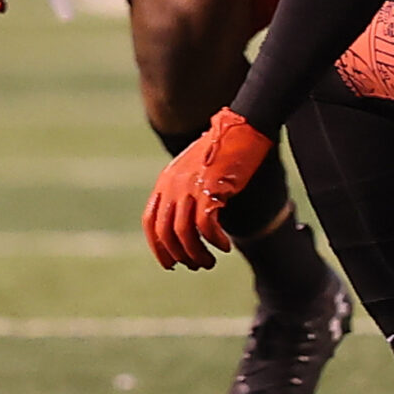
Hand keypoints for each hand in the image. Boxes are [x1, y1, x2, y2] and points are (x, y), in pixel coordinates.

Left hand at [143, 108, 275, 270]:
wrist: (243, 127)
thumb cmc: (223, 148)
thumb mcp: (195, 169)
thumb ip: (185, 190)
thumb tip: (188, 223)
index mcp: (166, 181)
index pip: (150, 221)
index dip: (158, 247)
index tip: (170, 264)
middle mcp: (173, 185)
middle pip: (166, 233)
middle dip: (179, 256)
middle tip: (195, 266)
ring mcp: (191, 186)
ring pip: (184, 234)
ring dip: (196, 254)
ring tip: (209, 262)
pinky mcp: (211, 188)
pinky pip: (206, 226)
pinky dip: (214, 241)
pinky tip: (224, 246)